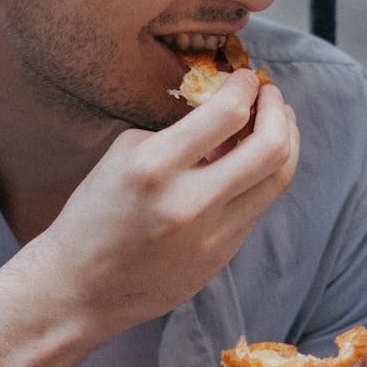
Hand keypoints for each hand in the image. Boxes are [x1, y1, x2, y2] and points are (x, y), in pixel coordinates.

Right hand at [38, 69, 298, 334]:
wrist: (80, 289)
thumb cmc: (94, 215)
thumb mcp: (124, 156)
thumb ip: (178, 133)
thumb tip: (226, 116)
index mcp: (154, 167)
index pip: (225, 114)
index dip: (246, 87)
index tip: (248, 77)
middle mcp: (190, 202)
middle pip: (271, 149)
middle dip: (279, 112)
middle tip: (272, 96)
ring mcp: (212, 235)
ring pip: (277, 180)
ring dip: (286, 143)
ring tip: (277, 124)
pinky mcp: (222, 257)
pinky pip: (257, 206)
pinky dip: (262, 177)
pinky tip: (252, 163)